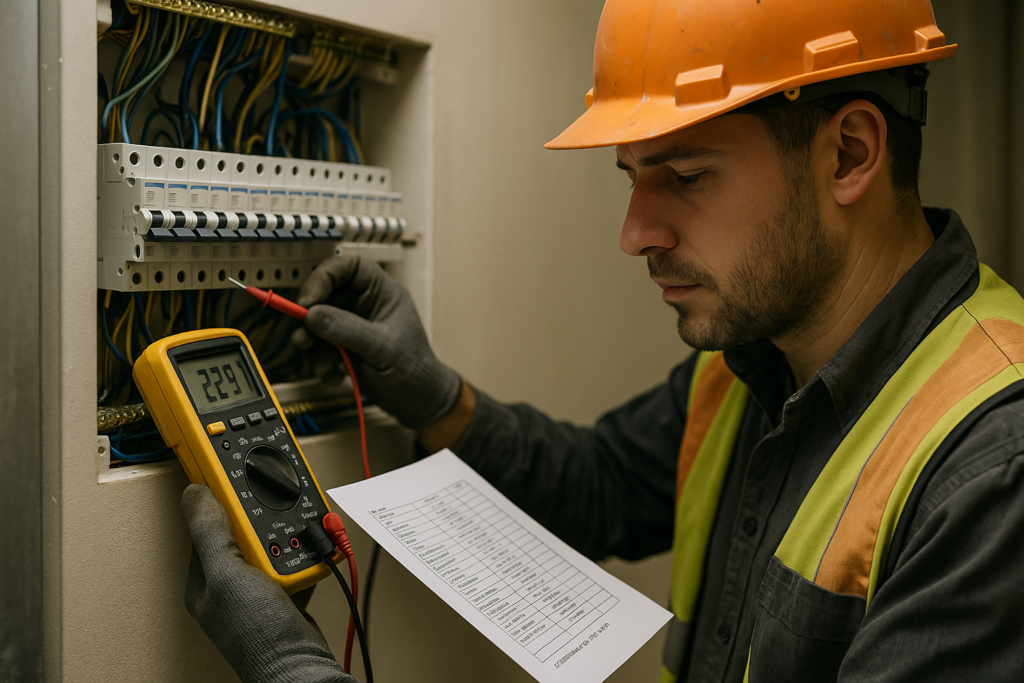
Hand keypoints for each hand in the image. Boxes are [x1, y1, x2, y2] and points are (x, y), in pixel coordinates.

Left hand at [181, 484, 356, 682]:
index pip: (208, 525)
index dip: (223, 502)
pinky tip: (311, 555)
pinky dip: (305, 554)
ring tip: (299, 541)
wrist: (299, 666)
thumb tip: (193, 493)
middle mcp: (228, 583)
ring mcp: (256, 589)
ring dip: (288, 538)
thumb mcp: (227, 574)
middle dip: (263, 522)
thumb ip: (210, 532)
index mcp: (204, 579)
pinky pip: (293, 560)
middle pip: (243, 531)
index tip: (237, 480)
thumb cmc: (258, 633)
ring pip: (270, 544)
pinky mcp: (282, 594)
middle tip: (277, 521)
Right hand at [293, 255, 462, 429]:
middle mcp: (366, 304)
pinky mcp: (344, 345)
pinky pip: (319, 341)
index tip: (309, 298)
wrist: (418, 403)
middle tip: (300, 326)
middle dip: (310, 309)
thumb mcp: (382, 348)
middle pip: (327, 291)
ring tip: (305, 347)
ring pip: (318, 317)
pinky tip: (324, 368)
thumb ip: (347, 329)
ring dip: (307, 333)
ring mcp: (353, 324)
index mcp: (383, 292)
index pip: (350, 268)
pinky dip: (315, 353)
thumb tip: (312, 314)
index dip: (325, 276)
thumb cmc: (415, 370)